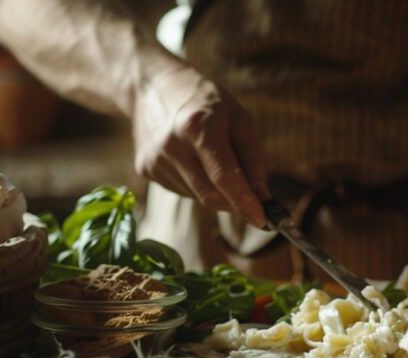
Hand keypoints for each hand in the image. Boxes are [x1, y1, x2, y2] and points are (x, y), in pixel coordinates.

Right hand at [131, 66, 267, 226]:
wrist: (149, 86)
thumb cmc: (203, 99)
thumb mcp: (238, 117)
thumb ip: (252, 158)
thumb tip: (262, 197)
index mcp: (197, 126)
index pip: (223, 176)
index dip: (243, 202)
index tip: (262, 220)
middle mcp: (172, 145)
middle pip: (210, 194)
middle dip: (234, 203)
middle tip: (251, 199)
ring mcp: (155, 160)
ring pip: (197, 197)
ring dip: (215, 191)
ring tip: (212, 159)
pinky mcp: (145, 169)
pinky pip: (182, 191)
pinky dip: (196, 185)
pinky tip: (192, 160)